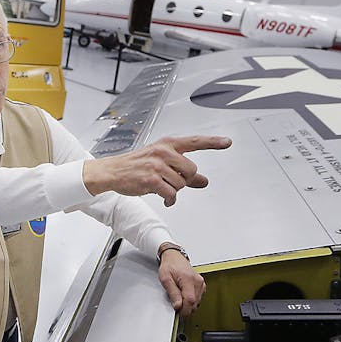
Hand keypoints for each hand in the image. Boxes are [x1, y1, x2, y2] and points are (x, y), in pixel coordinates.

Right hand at [83, 135, 231, 206]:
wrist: (112, 171)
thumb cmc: (136, 165)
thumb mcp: (161, 163)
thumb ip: (185, 172)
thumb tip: (204, 181)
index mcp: (167, 144)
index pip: (195, 141)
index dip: (213, 142)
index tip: (227, 142)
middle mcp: (164, 152)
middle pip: (192, 170)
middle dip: (185, 179)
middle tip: (172, 181)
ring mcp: (157, 165)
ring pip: (182, 184)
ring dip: (174, 190)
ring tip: (162, 187)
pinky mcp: (152, 179)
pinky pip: (172, 194)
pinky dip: (170, 200)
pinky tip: (164, 199)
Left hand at [158, 247, 204, 315]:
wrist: (174, 257)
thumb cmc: (169, 265)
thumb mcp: (165, 279)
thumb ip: (172, 293)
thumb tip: (178, 306)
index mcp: (188, 279)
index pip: (190, 300)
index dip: (184, 310)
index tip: (178, 313)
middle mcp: (197, 281)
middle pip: (195, 302)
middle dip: (186, 308)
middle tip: (176, 306)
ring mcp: (201, 283)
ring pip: (197, 302)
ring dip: (189, 305)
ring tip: (179, 299)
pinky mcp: (201, 285)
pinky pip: (198, 298)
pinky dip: (192, 300)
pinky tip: (185, 296)